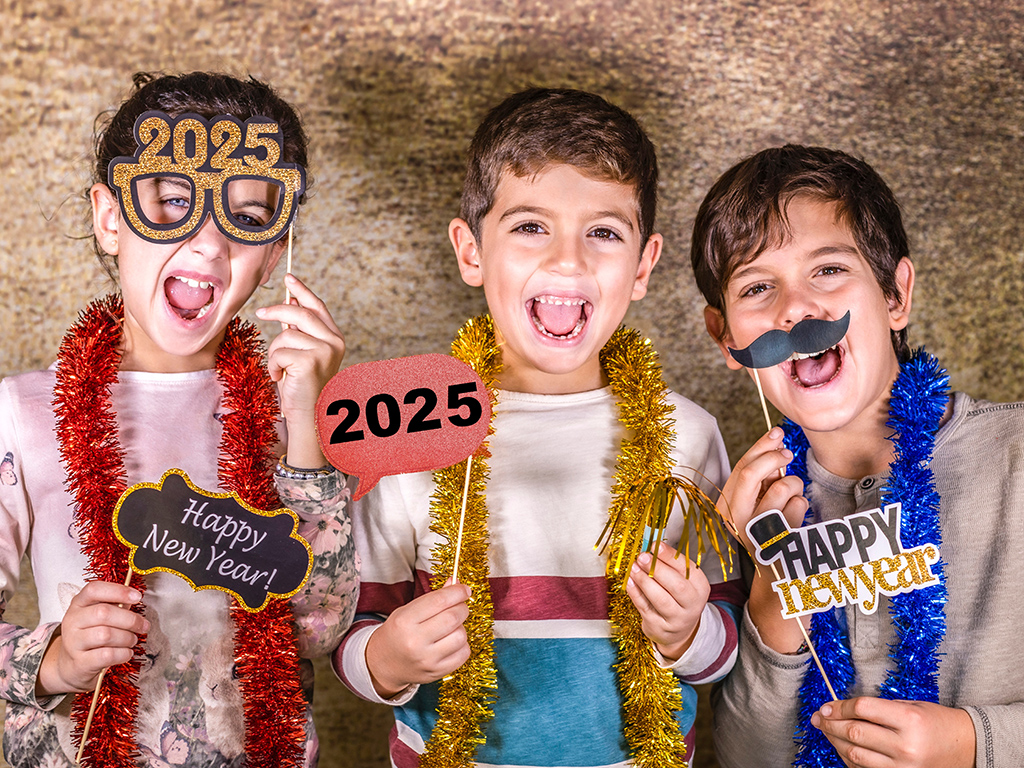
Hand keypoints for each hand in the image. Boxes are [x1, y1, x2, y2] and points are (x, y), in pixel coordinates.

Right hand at [37, 581, 147, 694]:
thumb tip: (135, 599)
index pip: (94, 590)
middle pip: (103, 613)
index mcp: (78, 604)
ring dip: (127, 638)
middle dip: (130, 620)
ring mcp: (73, 642)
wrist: (72, 665)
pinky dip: (123, 653)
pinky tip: (126, 652)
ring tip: (132, 640)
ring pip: (105, 635)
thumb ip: (116, 605)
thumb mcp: (99, 616)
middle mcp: (73, 621)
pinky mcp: (79, 662)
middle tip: (143, 626)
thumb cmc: (91, 635)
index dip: (118, 591)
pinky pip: (107, 655)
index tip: (138, 597)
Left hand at [256, 273, 345, 467]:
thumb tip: (289, 303)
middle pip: (300, 313)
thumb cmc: (301, 387)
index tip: (288, 278)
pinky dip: (274, 365)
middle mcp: (334, 342)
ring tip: (280, 369)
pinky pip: (280, 351)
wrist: (308, 415)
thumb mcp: (300, 354)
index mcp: (334, 337)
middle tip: (259, 313)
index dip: (302, 291)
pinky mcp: (311, 360)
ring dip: (274, 352)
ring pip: (286, 335)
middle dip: (277, 312)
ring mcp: (325, 350)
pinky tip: (281, 378)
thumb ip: (297, 331)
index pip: (317, 307)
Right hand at [365, 583, 471, 698]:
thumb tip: (456, 583)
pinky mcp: (437, 672)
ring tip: (451, 627)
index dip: (457, 592)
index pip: (439, 601)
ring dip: (461, 627)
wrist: (383, 664)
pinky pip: (463, 654)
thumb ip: (433, 598)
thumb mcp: (408, 611)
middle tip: (459, 606)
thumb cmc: (398, 633)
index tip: (464, 589)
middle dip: (462, 607)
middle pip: (453, 617)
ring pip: (461, 636)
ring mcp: (427, 660)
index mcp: (404, 621)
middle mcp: (415, 641)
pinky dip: (462, 644)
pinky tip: (452, 642)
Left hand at [626, 544, 708, 661]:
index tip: (655, 545)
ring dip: (644, 581)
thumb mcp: (682, 580)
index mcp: (700, 587)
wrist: (679, 630)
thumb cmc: (678, 597)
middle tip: (642, 556)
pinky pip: (645, 608)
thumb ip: (670, 564)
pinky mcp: (659, 627)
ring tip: (633, 567)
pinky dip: (635, 593)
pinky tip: (629, 581)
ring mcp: (676, 618)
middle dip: (657, 569)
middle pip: (677, 586)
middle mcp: (692, 604)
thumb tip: (651, 547)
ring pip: (660, 599)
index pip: (687, 569)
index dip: (670, 556)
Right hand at [718, 426, 806, 551]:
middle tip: (788, 453)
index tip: (777, 433)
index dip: (760, 447)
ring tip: (792, 495)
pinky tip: (795, 514)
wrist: (775, 568)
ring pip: (782, 487)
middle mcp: (736, 518)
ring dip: (794, 484)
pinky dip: (801, 504)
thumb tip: (776, 440)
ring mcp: (757, 529)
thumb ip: (761, 474)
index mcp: (726, 505)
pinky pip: (798, 505)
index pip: (740, 468)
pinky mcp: (780, 538)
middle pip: (750, 473)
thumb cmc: (766, 526)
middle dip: (773, 457)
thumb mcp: (756, 499)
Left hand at [811, 697, 975, 767]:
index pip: (863, 709)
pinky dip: (849, 758)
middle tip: (818, 718)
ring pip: (855, 755)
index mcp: (908, 719)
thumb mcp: (910, 706)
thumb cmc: (935, 722)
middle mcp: (905, 745)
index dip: (839, 707)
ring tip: (827, 731)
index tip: (827, 706)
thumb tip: (839, 709)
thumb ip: (877, 708)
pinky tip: (843, 747)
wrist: (966, 747)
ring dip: (835, 742)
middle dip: (831, 724)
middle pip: (855, 733)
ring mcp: (903, 767)